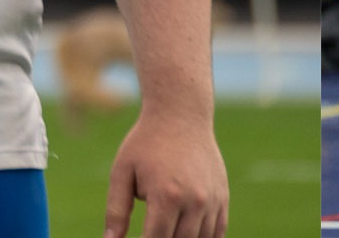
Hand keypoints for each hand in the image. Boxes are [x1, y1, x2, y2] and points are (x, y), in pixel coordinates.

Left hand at [104, 108, 227, 237]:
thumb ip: (116, 210)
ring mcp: (212, 200)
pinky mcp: (222, 196)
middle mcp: (194, 201)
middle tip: (151, 233)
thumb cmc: (147, 142)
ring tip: (167, 232)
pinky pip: (217, 232)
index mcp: (166, 196)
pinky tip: (187, 235)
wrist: (181, 113)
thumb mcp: (122, 172)